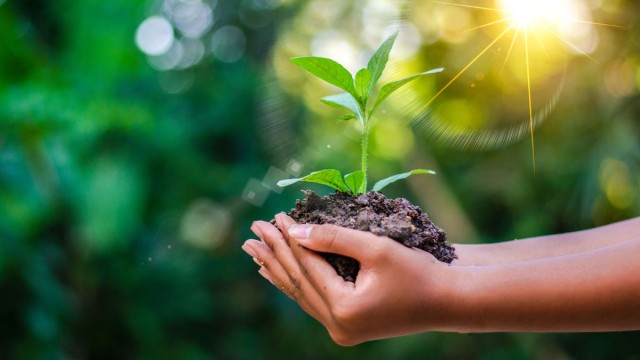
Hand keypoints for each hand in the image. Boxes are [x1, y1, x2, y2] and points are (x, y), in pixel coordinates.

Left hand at [242, 214, 465, 344]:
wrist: (447, 301)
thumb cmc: (418, 271)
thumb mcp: (376, 248)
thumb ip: (333, 238)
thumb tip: (294, 232)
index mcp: (344, 310)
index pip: (307, 268)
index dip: (289, 240)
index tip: (274, 217)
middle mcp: (338, 326)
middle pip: (298, 283)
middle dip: (274, 254)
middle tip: (252, 231)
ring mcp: (341, 330)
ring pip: (302, 294)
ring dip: (279, 270)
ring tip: (254, 251)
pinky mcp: (347, 326)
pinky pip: (313, 301)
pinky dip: (295, 283)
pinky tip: (277, 274)